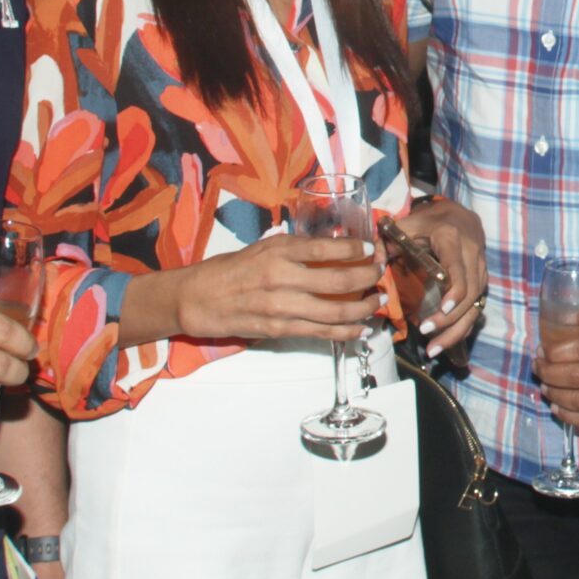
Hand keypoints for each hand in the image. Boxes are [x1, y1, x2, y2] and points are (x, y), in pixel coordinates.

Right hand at [170, 236, 381, 342]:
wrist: (198, 298)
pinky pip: (321, 333)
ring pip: (335, 311)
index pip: (326, 248)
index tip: (371, 249)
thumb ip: (295, 249)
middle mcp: (283, 278)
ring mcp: (282, 307)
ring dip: (363, 308)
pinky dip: (346, 332)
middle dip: (367, 278)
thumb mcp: (262, 247)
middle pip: (339, 280)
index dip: (355, 249)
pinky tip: (361, 329)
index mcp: (279, 252)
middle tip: (380, 275)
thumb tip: (330, 245)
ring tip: (377, 303)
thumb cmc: (230, 269)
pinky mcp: (279, 329)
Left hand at [399, 200, 487, 357]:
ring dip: (456, 330)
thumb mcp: (407, 223)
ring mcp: (481, 270)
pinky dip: (461, 327)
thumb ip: (388, 241)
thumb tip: (374, 265)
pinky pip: (476, 308)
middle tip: (426, 333)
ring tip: (434, 349)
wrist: (460, 215)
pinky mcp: (482, 282)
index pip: (459, 270)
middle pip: (470, 294)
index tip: (443, 310)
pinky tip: (444, 342)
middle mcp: (472, 256)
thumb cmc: (430, 221)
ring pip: (476, 305)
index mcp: (452, 240)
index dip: (455, 292)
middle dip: (449, 319)